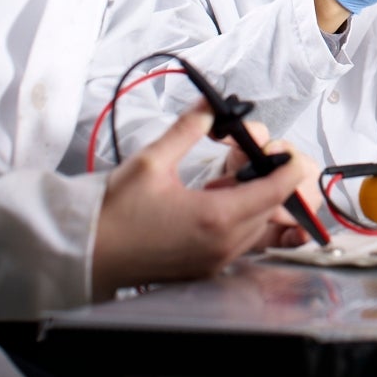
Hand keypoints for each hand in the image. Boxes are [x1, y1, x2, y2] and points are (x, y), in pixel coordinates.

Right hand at [91, 105, 315, 298]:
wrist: (87, 252)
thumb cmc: (115, 212)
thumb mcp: (152, 160)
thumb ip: (188, 129)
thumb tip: (208, 106)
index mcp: (216, 217)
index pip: (275, 190)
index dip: (288, 169)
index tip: (288, 153)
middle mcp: (222, 245)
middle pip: (269, 210)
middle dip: (268, 183)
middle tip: (252, 160)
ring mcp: (214, 262)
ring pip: (255, 229)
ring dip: (252, 205)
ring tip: (224, 184)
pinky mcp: (203, 271)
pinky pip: (237, 245)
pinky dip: (237, 223)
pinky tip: (211, 207)